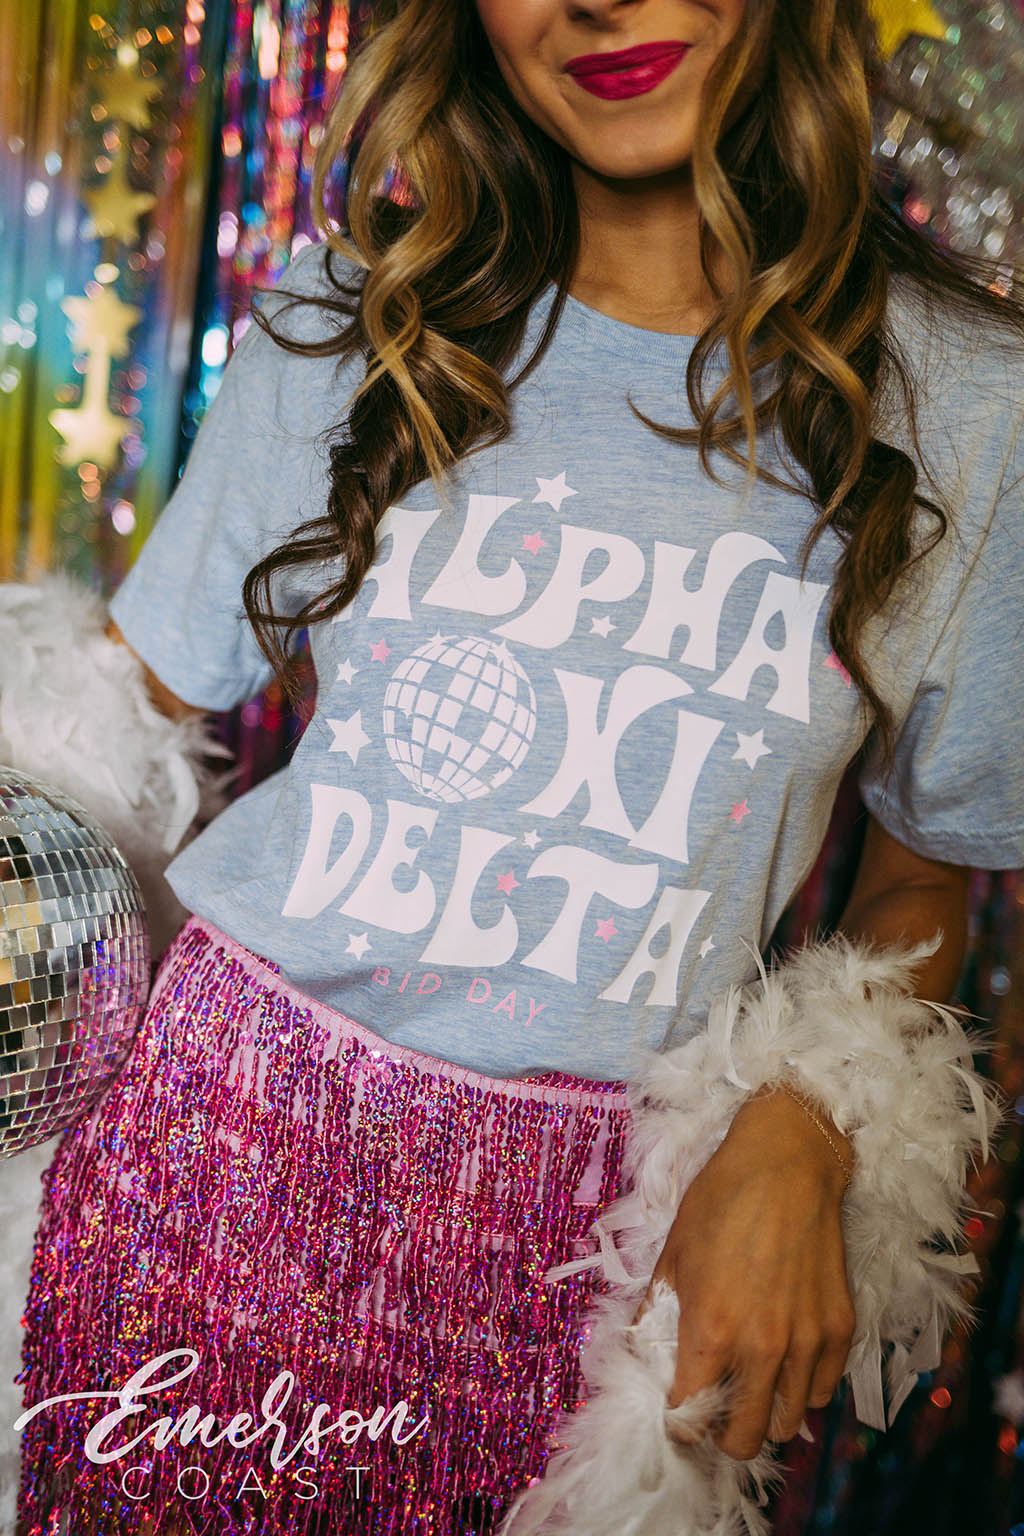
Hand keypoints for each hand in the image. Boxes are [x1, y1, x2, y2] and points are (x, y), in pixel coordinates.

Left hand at [631, 1086, 856, 1460]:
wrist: (786, 1164)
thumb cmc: (721, 1201)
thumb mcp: (673, 1254)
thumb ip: (659, 1313)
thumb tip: (647, 1354)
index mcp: (712, 1330)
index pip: (689, 1416)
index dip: (678, 1423)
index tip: (678, 1414)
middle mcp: (763, 1347)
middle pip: (744, 1439)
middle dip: (722, 1436)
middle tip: (715, 1413)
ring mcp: (807, 1342)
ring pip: (787, 1423)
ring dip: (765, 1416)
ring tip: (752, 1390)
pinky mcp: (840, 1329)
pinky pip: (823, 1390)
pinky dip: (803, 1390)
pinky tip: (787, 1364)